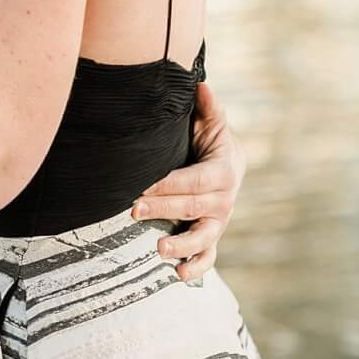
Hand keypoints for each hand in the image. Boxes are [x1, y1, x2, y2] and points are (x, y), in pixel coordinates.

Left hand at [132, 81, 243, 281]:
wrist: (224, 162)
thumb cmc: (208, 140)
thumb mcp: (210, 122)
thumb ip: (207, 107)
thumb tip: (201, 83)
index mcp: (225, 170)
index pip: (195, 180)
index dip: (169, 184)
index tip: (141, 185)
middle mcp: (225, 199)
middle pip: (193, 207)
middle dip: (164, 209)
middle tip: (133, 210)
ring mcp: (218, 221)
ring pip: (205, 237)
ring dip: (183, 245)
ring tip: (159, 249)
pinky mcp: (211, 235)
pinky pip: (209, 256)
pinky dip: (197, 268)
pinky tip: (179, 275)